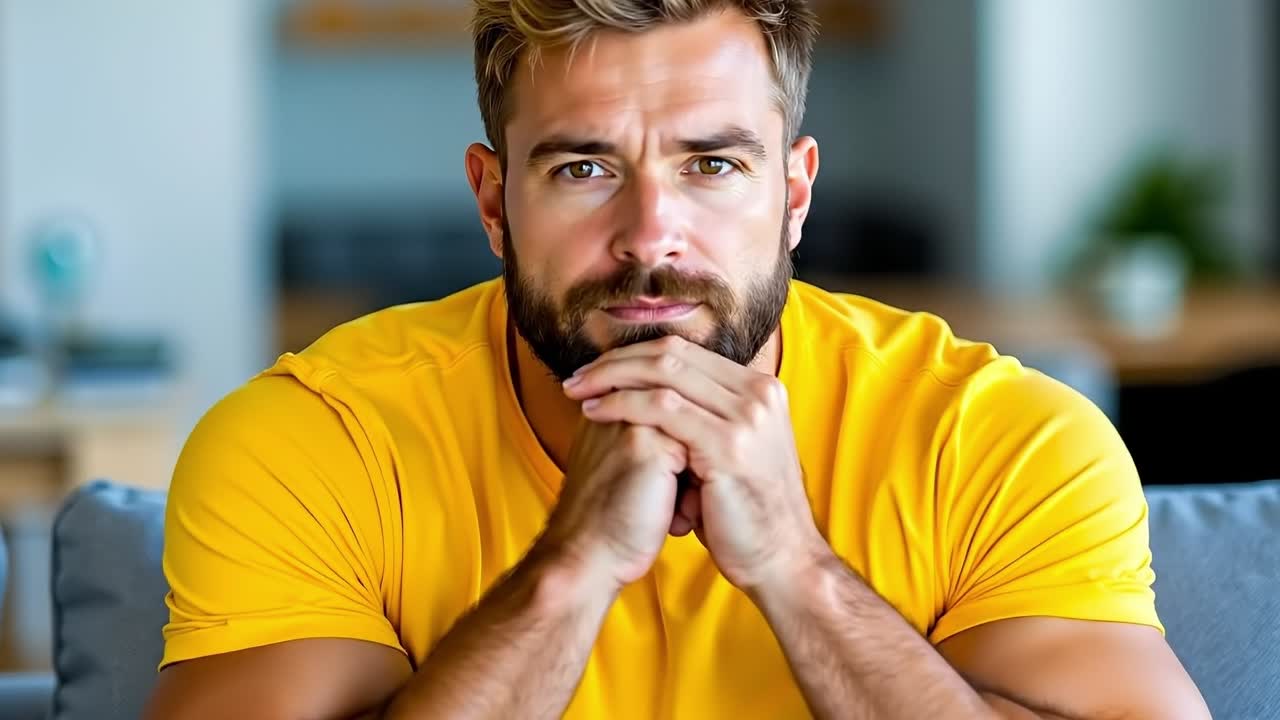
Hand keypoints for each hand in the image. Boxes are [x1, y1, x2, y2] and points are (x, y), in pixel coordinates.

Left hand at [562, 335, 828, 593]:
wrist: (781, 560)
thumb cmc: (744, 513)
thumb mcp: (731, 451)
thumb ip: (705, 417)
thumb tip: (654, 395)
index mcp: (760, 389)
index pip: (686, 351)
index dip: (635, 356)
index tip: (596, 371)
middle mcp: (759, 393)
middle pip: (673, 354)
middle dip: (616, 362)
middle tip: (577, 378)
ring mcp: (747, 417)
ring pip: (664, 374)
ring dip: (611, 379)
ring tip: (577, 392)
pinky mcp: (729, 445)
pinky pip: (662, 408)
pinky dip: (622, 405)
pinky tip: (596, 414)